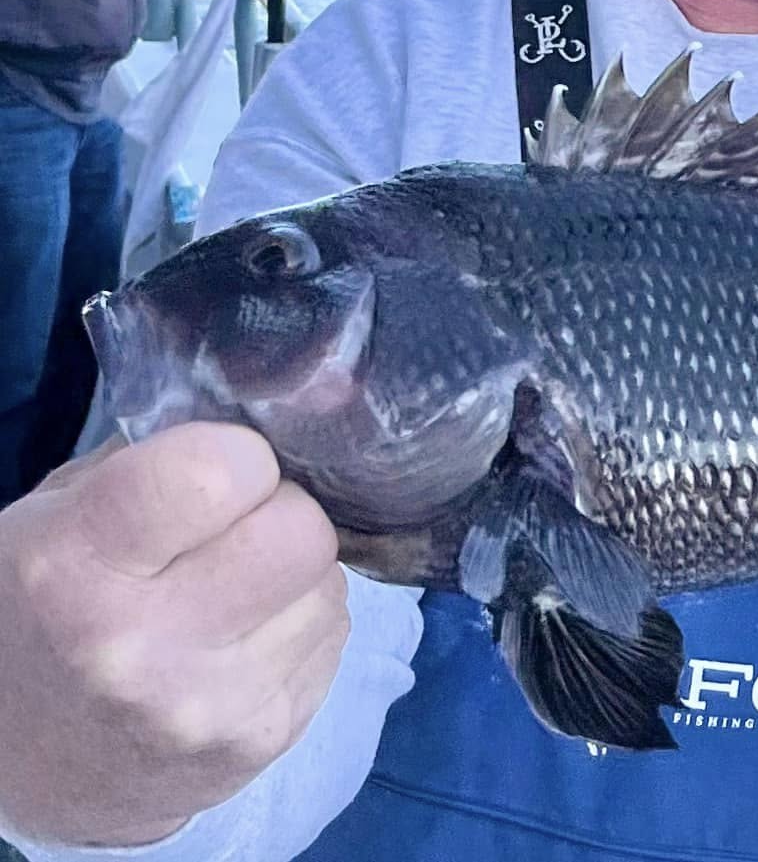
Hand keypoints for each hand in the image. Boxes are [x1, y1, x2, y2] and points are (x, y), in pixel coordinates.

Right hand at [0, 425, 348, 847]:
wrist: (24, 758)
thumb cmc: (51, 601)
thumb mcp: (68, 508)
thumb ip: (174, 445)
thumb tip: (321, 390)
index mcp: (73, 566)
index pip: (219, 470)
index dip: (238, 456)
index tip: (218, 469)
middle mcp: (135, 646)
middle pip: (302, 530)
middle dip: (282, 513)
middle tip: (238, 528)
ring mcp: (201, 707)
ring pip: (330, 585)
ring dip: (296, 575)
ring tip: (234, 590)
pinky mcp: (257, 745)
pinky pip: (336, 639)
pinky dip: (302, 627)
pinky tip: (244, 640)